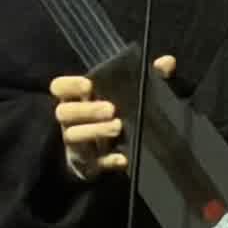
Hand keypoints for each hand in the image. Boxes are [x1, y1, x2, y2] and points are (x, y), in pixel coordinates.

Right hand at [52, 55, 175, 177]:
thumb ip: (148, 77)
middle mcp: (71, 120)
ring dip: (95, 131)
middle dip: (86, 109)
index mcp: (77, 99)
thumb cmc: (118, 115)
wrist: (112, 153)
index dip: (68, 85)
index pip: (59, 87)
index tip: (88, 85)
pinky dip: (108, 161)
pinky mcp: (88, 165)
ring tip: (118, 127)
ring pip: (73, 136)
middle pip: (63, 112)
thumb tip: (167, 62)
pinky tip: (123, 158)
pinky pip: (94, 164)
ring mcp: (77, 144)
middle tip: (111, 109)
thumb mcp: (132, 94)